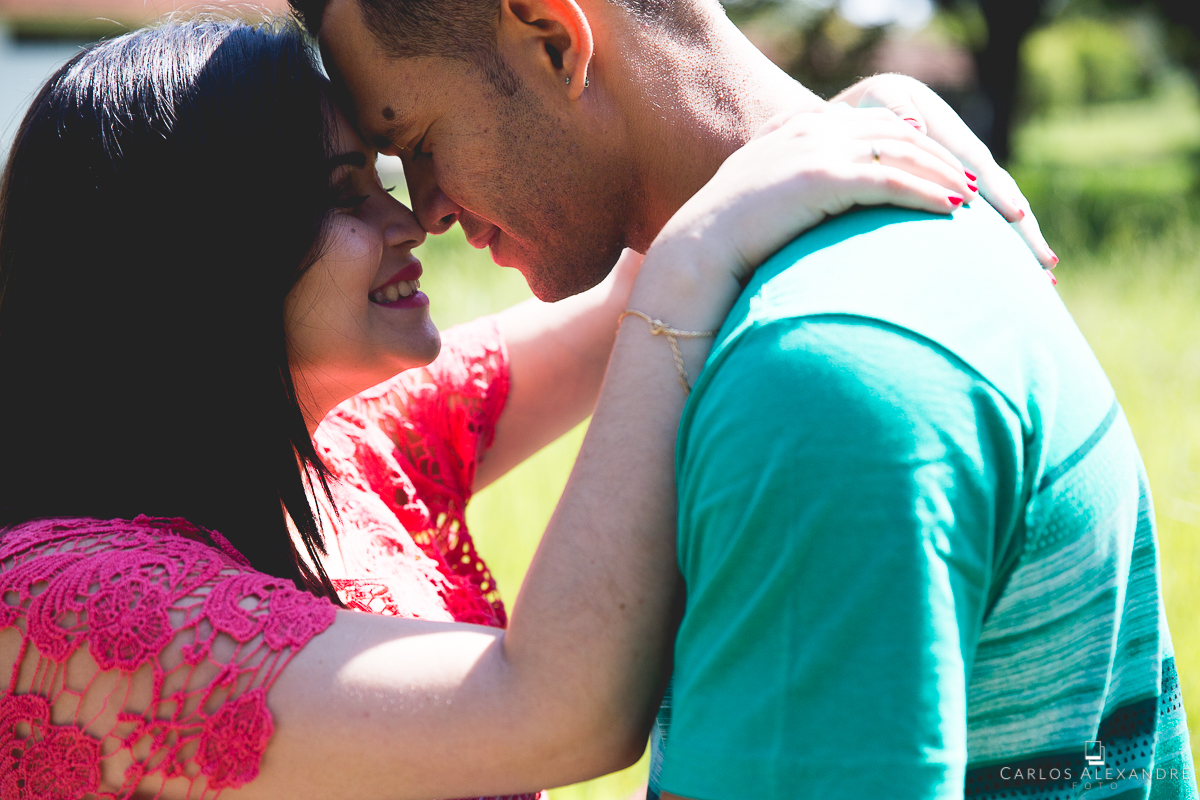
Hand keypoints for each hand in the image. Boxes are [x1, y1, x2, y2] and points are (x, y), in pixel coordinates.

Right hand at [651, 107, 974, 294]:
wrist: (698, 247)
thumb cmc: (728, 235)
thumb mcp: (763, 195)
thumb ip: (793, 183)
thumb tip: (815, 203)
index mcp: (800, 125)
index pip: (874, 121)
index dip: (915, 140)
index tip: (942, 163)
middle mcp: (813, 127)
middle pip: (898, 130)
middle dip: (941, 155)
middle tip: (975, 181)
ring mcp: (818, 148)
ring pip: (901, 151)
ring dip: (943, 173)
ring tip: (973, 197)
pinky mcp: (823, 177)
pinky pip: (889, 179)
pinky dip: (925, 192)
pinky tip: (950, 209)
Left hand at [833, 73, 1058, 273]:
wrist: (890, 105)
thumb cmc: (884, 104)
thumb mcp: (888, 100)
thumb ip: (900, 110)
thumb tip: (916, 127)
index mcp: (957, 142)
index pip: (983, 172)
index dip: (1000, 193)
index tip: (1015, 216)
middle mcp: (973, 164)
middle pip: (1007, 200)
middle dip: (1027, 232)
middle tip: (1046, 264)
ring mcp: (973, 181)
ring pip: (1005, 215)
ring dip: (1024, 245)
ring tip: (1046, 277)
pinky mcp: (965, 194)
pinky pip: (987, 222)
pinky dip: (1002, 245)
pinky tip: (1016, 272)